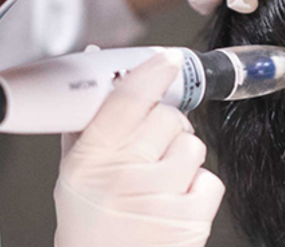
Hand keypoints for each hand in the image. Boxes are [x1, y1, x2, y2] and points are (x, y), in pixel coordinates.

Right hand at [54, 50, 224, 246]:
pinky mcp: (190, 221)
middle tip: (150, 147)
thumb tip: (95, 62)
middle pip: (168, 117)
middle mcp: (124, 176)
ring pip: (193, 145)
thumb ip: (85, 119)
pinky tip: (175, 201)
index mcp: (91, 159)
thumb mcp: (73, 174)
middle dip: (165, 125)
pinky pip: (211, 180)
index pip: (128, 98)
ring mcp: (160, 199)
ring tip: (160, 180)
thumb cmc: (90, 225)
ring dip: (182, 157)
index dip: (153, 71)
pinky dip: (198, 188)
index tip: (167, 60)